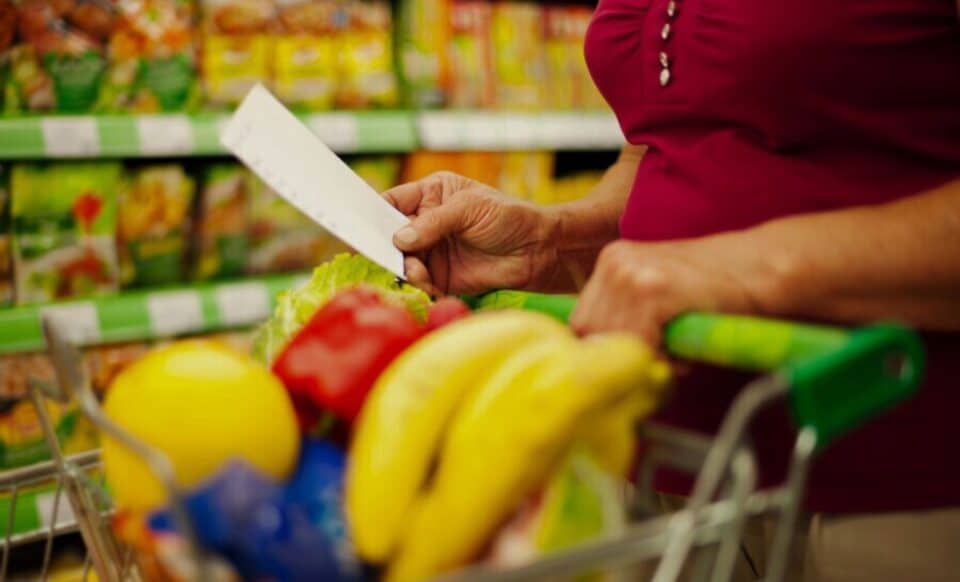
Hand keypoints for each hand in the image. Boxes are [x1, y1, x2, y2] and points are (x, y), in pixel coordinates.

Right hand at [383, 172, 558, 295]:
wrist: (537, 250)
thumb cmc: (507, 217)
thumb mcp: (469, 209)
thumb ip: (433, 222)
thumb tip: (399, 238)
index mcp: (430, 194)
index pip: (391, 201)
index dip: (372, 213)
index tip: (357, 224)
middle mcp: (425, 223)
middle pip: (389, 235)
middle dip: (385, 247)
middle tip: (387, 255)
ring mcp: (431, 251)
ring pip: (402, 262)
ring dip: (406, 269)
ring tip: (420, 273)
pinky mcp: (440, 277)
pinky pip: (419, 284)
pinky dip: (420, 287)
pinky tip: (430, 286)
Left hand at [570, 238, 765, 346]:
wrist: (758, 269)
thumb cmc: (712, 292)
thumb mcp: (657, 295)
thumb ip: (626, 320)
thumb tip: (598, 367)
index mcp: (610, 261)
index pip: (580, 321)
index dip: (601, 348)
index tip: (628, 360)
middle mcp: (614, 262)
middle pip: (588, 331)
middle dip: (618, 353)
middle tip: (657, 358)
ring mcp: (630, 273)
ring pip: (611, 338)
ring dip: (641, 355)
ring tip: (673, 352)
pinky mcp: (652, 288)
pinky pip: (637, 340)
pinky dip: (658, 355)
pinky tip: (680, 349)